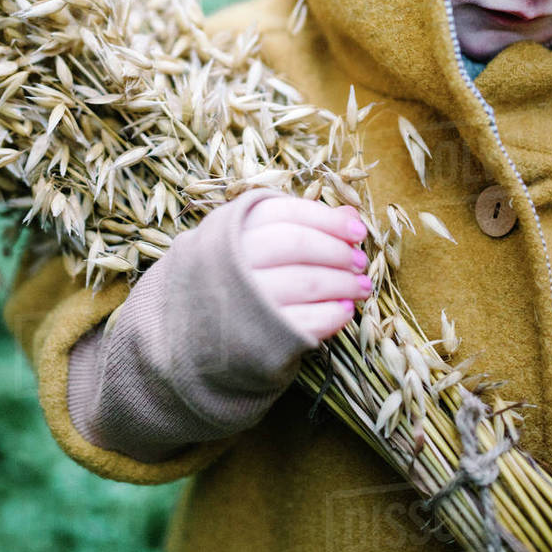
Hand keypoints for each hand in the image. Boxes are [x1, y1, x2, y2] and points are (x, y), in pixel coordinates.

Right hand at [240, 194, 371, 342]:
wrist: (190, 326)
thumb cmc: (232, 273)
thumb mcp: (253, 237)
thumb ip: (299, 223)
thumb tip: (350, 215)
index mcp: (233, 227)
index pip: (288, 214)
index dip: (328, 220)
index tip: (358, 230)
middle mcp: (234, 259)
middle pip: (297, 245)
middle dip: (337, 252)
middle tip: (360, 262)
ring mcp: (244, 299)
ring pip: (305, 282)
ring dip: (342, 284)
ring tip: (361, 287)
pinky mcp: (255, 338)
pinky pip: (304, 322)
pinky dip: (331, 315)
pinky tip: (344, 310)